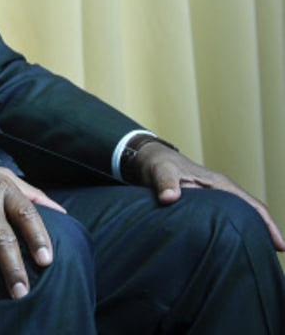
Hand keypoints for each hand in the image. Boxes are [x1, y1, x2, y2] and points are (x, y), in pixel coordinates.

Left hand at [129, 142, 284, 251]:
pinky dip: (234, 232)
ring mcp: (215, 198)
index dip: (268, 225)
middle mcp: (222, 191)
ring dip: (250, 234)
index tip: (280, 246)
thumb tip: (169, 199)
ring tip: (257, 258)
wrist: (148, 158)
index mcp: (219, 184)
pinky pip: (226, 220)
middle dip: (264, 234)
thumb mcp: (160, 171)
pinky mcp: (205, 205)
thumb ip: (165, 183)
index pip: (252, 205)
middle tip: (271, 260)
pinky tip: (232, 248)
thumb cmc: (157, 164)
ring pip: (240, 218)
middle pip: (251, 214)